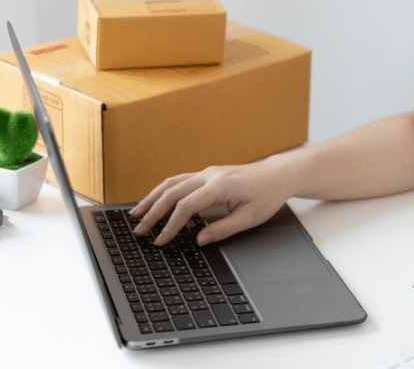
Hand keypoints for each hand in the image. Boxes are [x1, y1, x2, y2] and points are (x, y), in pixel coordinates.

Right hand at [130, 161, 292, 245]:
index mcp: (221, 186)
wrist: (277, 176)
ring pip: (172, 183)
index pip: (186, 206)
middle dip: (153, 212)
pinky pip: (179, 180)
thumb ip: (224, 229)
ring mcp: (207, 172)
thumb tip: (199, 240)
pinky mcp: (207, 173)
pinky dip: (163, 191)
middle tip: (139, 231)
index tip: (160, 241)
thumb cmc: (267, 196)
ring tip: (136, 214)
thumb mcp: (250, 217)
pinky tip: (154, 200)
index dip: (171, 225)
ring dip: (152, 198)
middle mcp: (210, 175)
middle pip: (172, 192)